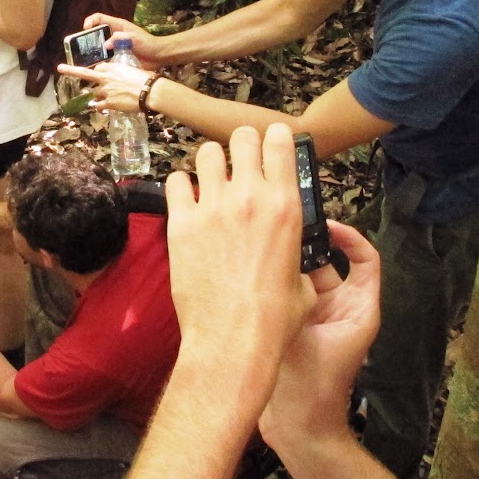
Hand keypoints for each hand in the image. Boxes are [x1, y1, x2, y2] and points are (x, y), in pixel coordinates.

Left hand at [57, 56, 151, 113]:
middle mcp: (106, 78)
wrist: (149, 91)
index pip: (98, 68)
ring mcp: (106, 91)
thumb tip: (124, 78)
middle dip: (71, 71)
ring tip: (88, 96)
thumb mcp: (132, 70)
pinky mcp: (109, 103)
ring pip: (92, 93)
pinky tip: (100, 108)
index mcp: (112, 68)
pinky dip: (99, 107)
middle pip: (85, 74)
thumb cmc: (145, 79)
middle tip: (60, 68)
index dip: (97, 71)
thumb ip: (123, 74)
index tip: (98, 73)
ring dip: (92, 95)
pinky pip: (99, 106)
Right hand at [82, 14, 164, 68]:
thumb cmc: (148, 43)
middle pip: (96, 33)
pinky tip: (95, 67)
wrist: (157, 56)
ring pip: (98, 47)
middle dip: (87, 39)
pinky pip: (104, 58)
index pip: (99, 18)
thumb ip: (120, 38)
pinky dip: (99, 61)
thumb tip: (105, 45)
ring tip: (84, 59)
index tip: (85, 29)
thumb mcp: (134, 38)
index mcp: (117, 26)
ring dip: (92, 52)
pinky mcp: (116, 56)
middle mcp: (113, 35)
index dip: (90, 21)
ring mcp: (114, 46)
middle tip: (81, 47)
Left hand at [163, 126, 317, 414]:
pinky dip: (181, 187)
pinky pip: (175, 182)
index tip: (271, 144)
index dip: (274, 139)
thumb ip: (297, 251)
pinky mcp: (181, 223)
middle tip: (240, 163)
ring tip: (212, 182)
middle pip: (242, 137)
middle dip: (242, 146)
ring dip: (211, 164)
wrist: (232, 341)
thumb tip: (294, 251)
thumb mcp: (302, 279)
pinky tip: (187, 202)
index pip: (279, 142)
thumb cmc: (273, 318)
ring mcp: (212, 207)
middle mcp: (250, 197)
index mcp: (286, 206)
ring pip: (206, 153)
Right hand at [259, 220, 379, 445]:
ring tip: (263, 248)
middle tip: (280, 229)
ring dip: (286, 265)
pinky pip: (286, 294)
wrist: (299, 429)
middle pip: (328, 263)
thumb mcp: (309, 335)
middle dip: (306, 245)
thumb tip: (282, 262)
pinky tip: (251, 273)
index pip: (365, 260)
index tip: (325, 224)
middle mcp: (339, 309)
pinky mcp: (293, 326)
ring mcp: (315, 318)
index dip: (350, 237)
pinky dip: (274, 284)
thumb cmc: (315, 388)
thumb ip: (297, 299)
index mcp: (359, 309)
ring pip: (302, 277)